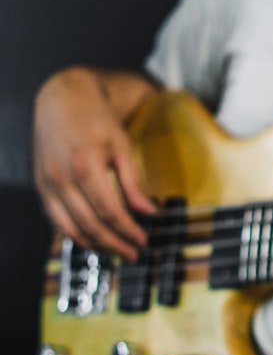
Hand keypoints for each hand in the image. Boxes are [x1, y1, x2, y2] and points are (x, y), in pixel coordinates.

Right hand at [33, 67, 155, 260]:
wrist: (62, 101)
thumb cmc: (96, 121)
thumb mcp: (122, 146)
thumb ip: (133, 182)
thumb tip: (149, 211)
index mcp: (84, 166)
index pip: (109, 211)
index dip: (127, 230)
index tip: (143, 240)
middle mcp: (61, 178)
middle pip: (89, 224)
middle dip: (114, 243)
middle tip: (133, 254)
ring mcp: (47, 184)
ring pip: (70, 228)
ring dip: (94, 244)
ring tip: (116, 252)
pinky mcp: (41, 186)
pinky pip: (56, 219)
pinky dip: (75, 234)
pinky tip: (93, 239)